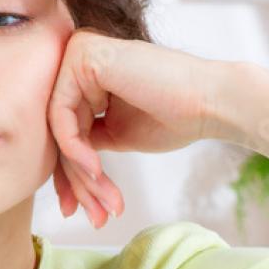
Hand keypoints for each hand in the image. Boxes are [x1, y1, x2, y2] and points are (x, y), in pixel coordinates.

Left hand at [46, 29, 224, 228]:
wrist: (212, 103)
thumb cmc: (175, 116)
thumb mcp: (116, 133)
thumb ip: (85, 139)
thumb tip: (57, 164)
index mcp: (86, 72)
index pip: (64, 128)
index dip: (69, 174)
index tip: (77, 210)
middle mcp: (78, 57)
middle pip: (59, 129)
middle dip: (75, 180)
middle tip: (92, 216)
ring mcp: (78, 52)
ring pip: (57, 127)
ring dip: (79, 173)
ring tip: (103, 202)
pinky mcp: (83, 56)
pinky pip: (61, 114)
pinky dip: (74, 148)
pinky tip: (95, 169)